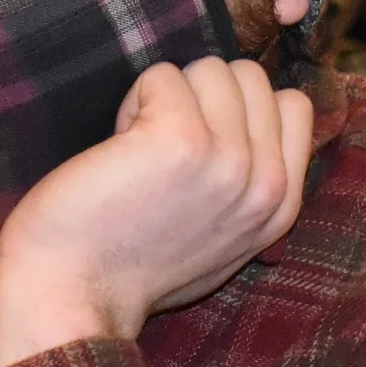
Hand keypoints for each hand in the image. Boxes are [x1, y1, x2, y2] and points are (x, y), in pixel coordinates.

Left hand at [0, 56, 312, 366]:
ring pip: (208, 68)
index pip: (291, 104)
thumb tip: (246, 121)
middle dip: (200, 98)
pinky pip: (161, 76)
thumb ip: (248, 185)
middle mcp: (266, 183)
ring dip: (164, 98)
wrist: (74, 297)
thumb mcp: (222, 240)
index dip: (238, 106)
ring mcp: (227, 159)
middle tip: (159, 151)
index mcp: (281, 207)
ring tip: (137, 151)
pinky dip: (132, 101)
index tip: (198, 146)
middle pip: (249, 77)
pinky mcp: (179, 139)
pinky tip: (117, 150)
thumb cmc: (129, 269)